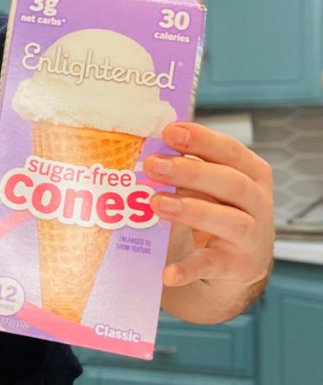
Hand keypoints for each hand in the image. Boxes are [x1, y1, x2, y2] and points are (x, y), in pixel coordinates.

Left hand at [144, 122, 273, 291]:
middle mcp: (257, 203)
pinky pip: (210, 266)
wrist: (237, 263)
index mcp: (251, 174)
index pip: (230, 151)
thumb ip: (188, 167)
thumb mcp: (210, 185)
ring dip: (191, 210)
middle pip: (230, 182)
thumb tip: (147, 149)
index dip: (201, 140)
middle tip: (152, 165)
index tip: (170, 132)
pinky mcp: (235, 266)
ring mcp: (250, 237)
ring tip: (156, 203)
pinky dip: (188, 269)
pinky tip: (167, 273)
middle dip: (190, 171)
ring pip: (228, 221)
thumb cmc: (217, 210)